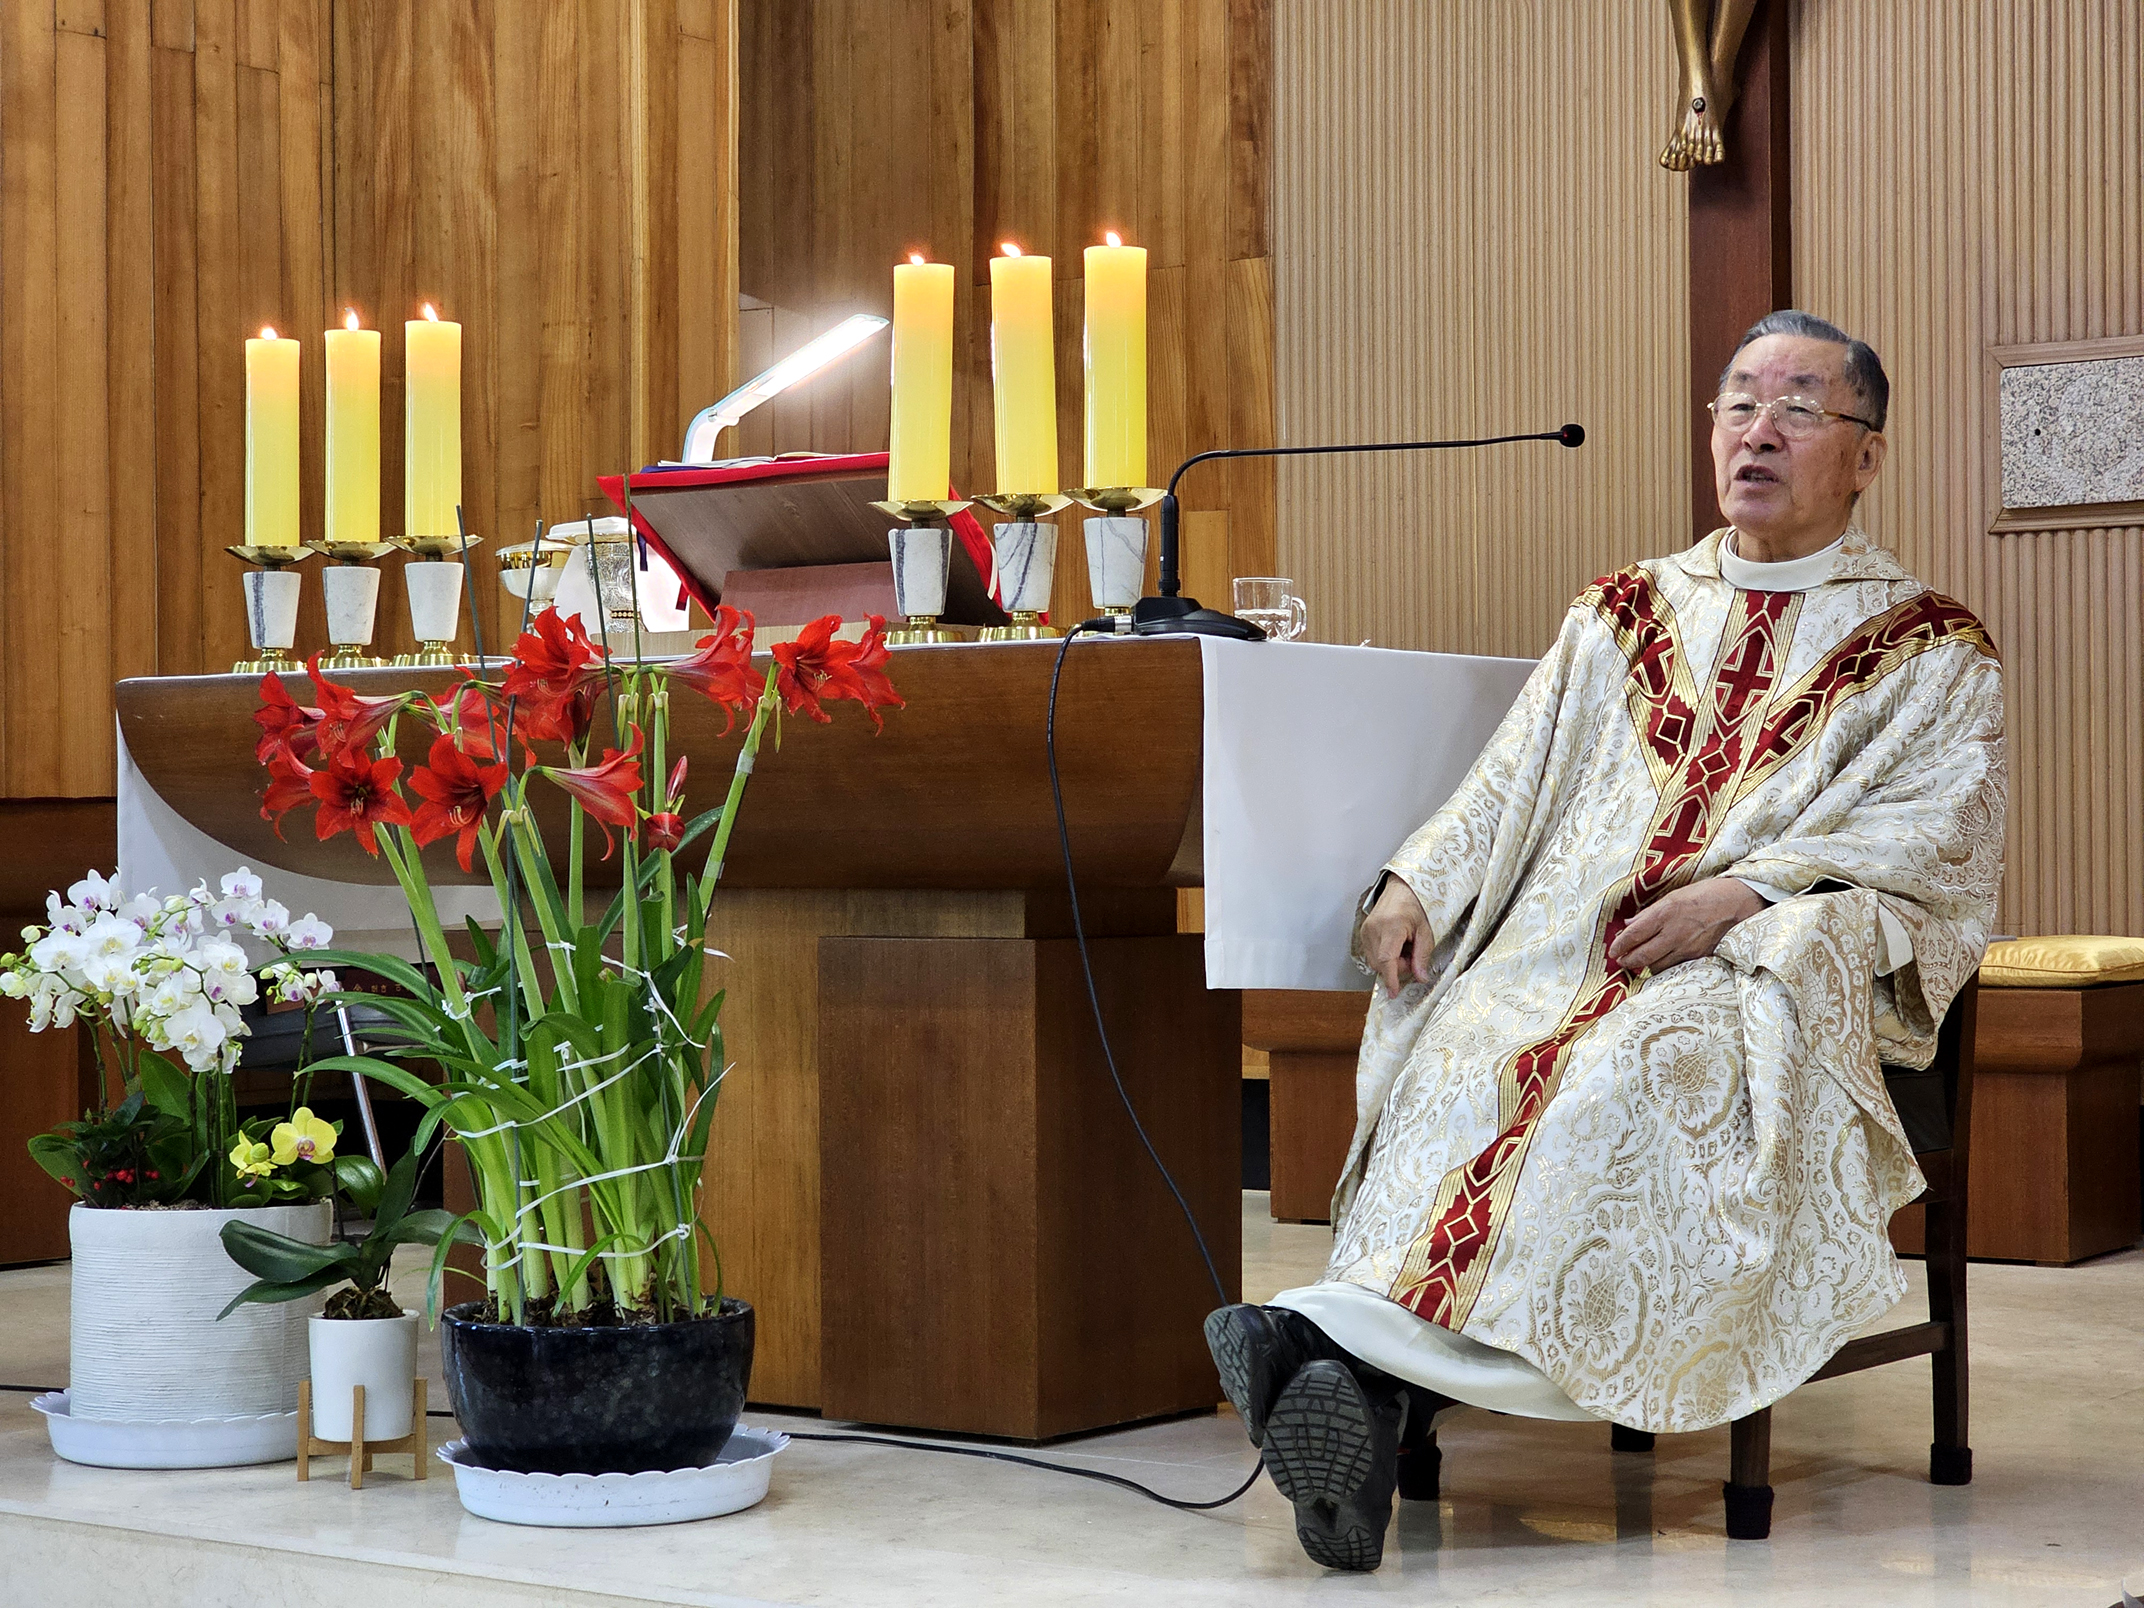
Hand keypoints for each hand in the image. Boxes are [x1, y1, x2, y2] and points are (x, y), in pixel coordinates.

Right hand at [1360, 877, 1434, 996]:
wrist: (1402, 888)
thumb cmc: (1416, 905)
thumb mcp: (1426, 931)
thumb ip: (1422, 956)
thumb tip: (1420, 978)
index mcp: (1391, 926)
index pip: (1386, 959)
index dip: (1390, 978)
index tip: (1393, 993)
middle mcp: (1374, 928)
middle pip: (1380, 963)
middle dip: (1397, 967)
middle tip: (1412, 955)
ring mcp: (1366, 930)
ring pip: (1374, 961)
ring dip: (1390, 962)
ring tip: (1404, 948)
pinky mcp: (1363, 932)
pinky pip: (1371, 954)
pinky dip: (1384, 956)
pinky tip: (1394, 945)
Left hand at [1608, 878, 1767, 975]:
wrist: (1739, 903)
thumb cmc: (1706, 894)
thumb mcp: (1675, 895)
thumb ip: (1650, 913)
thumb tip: (1629, 924)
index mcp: (1665, 913)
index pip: (1634, 935)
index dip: (1620, 945)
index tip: (1612, 951)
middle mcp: (1674, 932)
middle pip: (1642, 956)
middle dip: (1628, 961)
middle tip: (1622, 961)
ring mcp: (1688, 947)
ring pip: (1657, 966)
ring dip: (1645, 966)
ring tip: (1639, 963)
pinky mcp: (1700, 957)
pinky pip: (1676, 967)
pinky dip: (1665, 967)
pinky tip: (1661, 963)